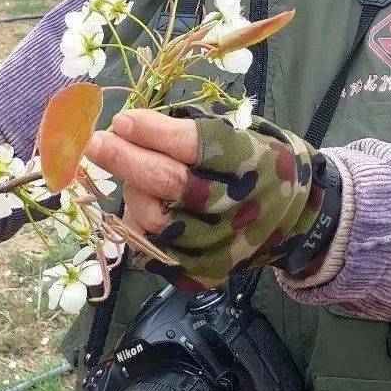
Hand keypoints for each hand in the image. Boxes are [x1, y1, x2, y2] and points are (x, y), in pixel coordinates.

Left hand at [85, 105, 326, 291]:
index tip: (123, 119)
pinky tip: (137, 205)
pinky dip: (137, 225)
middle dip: (125, 160)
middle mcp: (236, 206)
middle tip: (95, 142)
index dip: (153, 132)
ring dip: (131, 192)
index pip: (192, 146)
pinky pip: (153, 250)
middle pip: (169, 184)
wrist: (294, 219)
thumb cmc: (256, 164)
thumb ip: (187, 132)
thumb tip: (127, 127)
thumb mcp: (238, 134)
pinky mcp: (204, 271)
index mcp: (249, 162)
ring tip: (128, 175)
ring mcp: (220, 244)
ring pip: (154, 219)